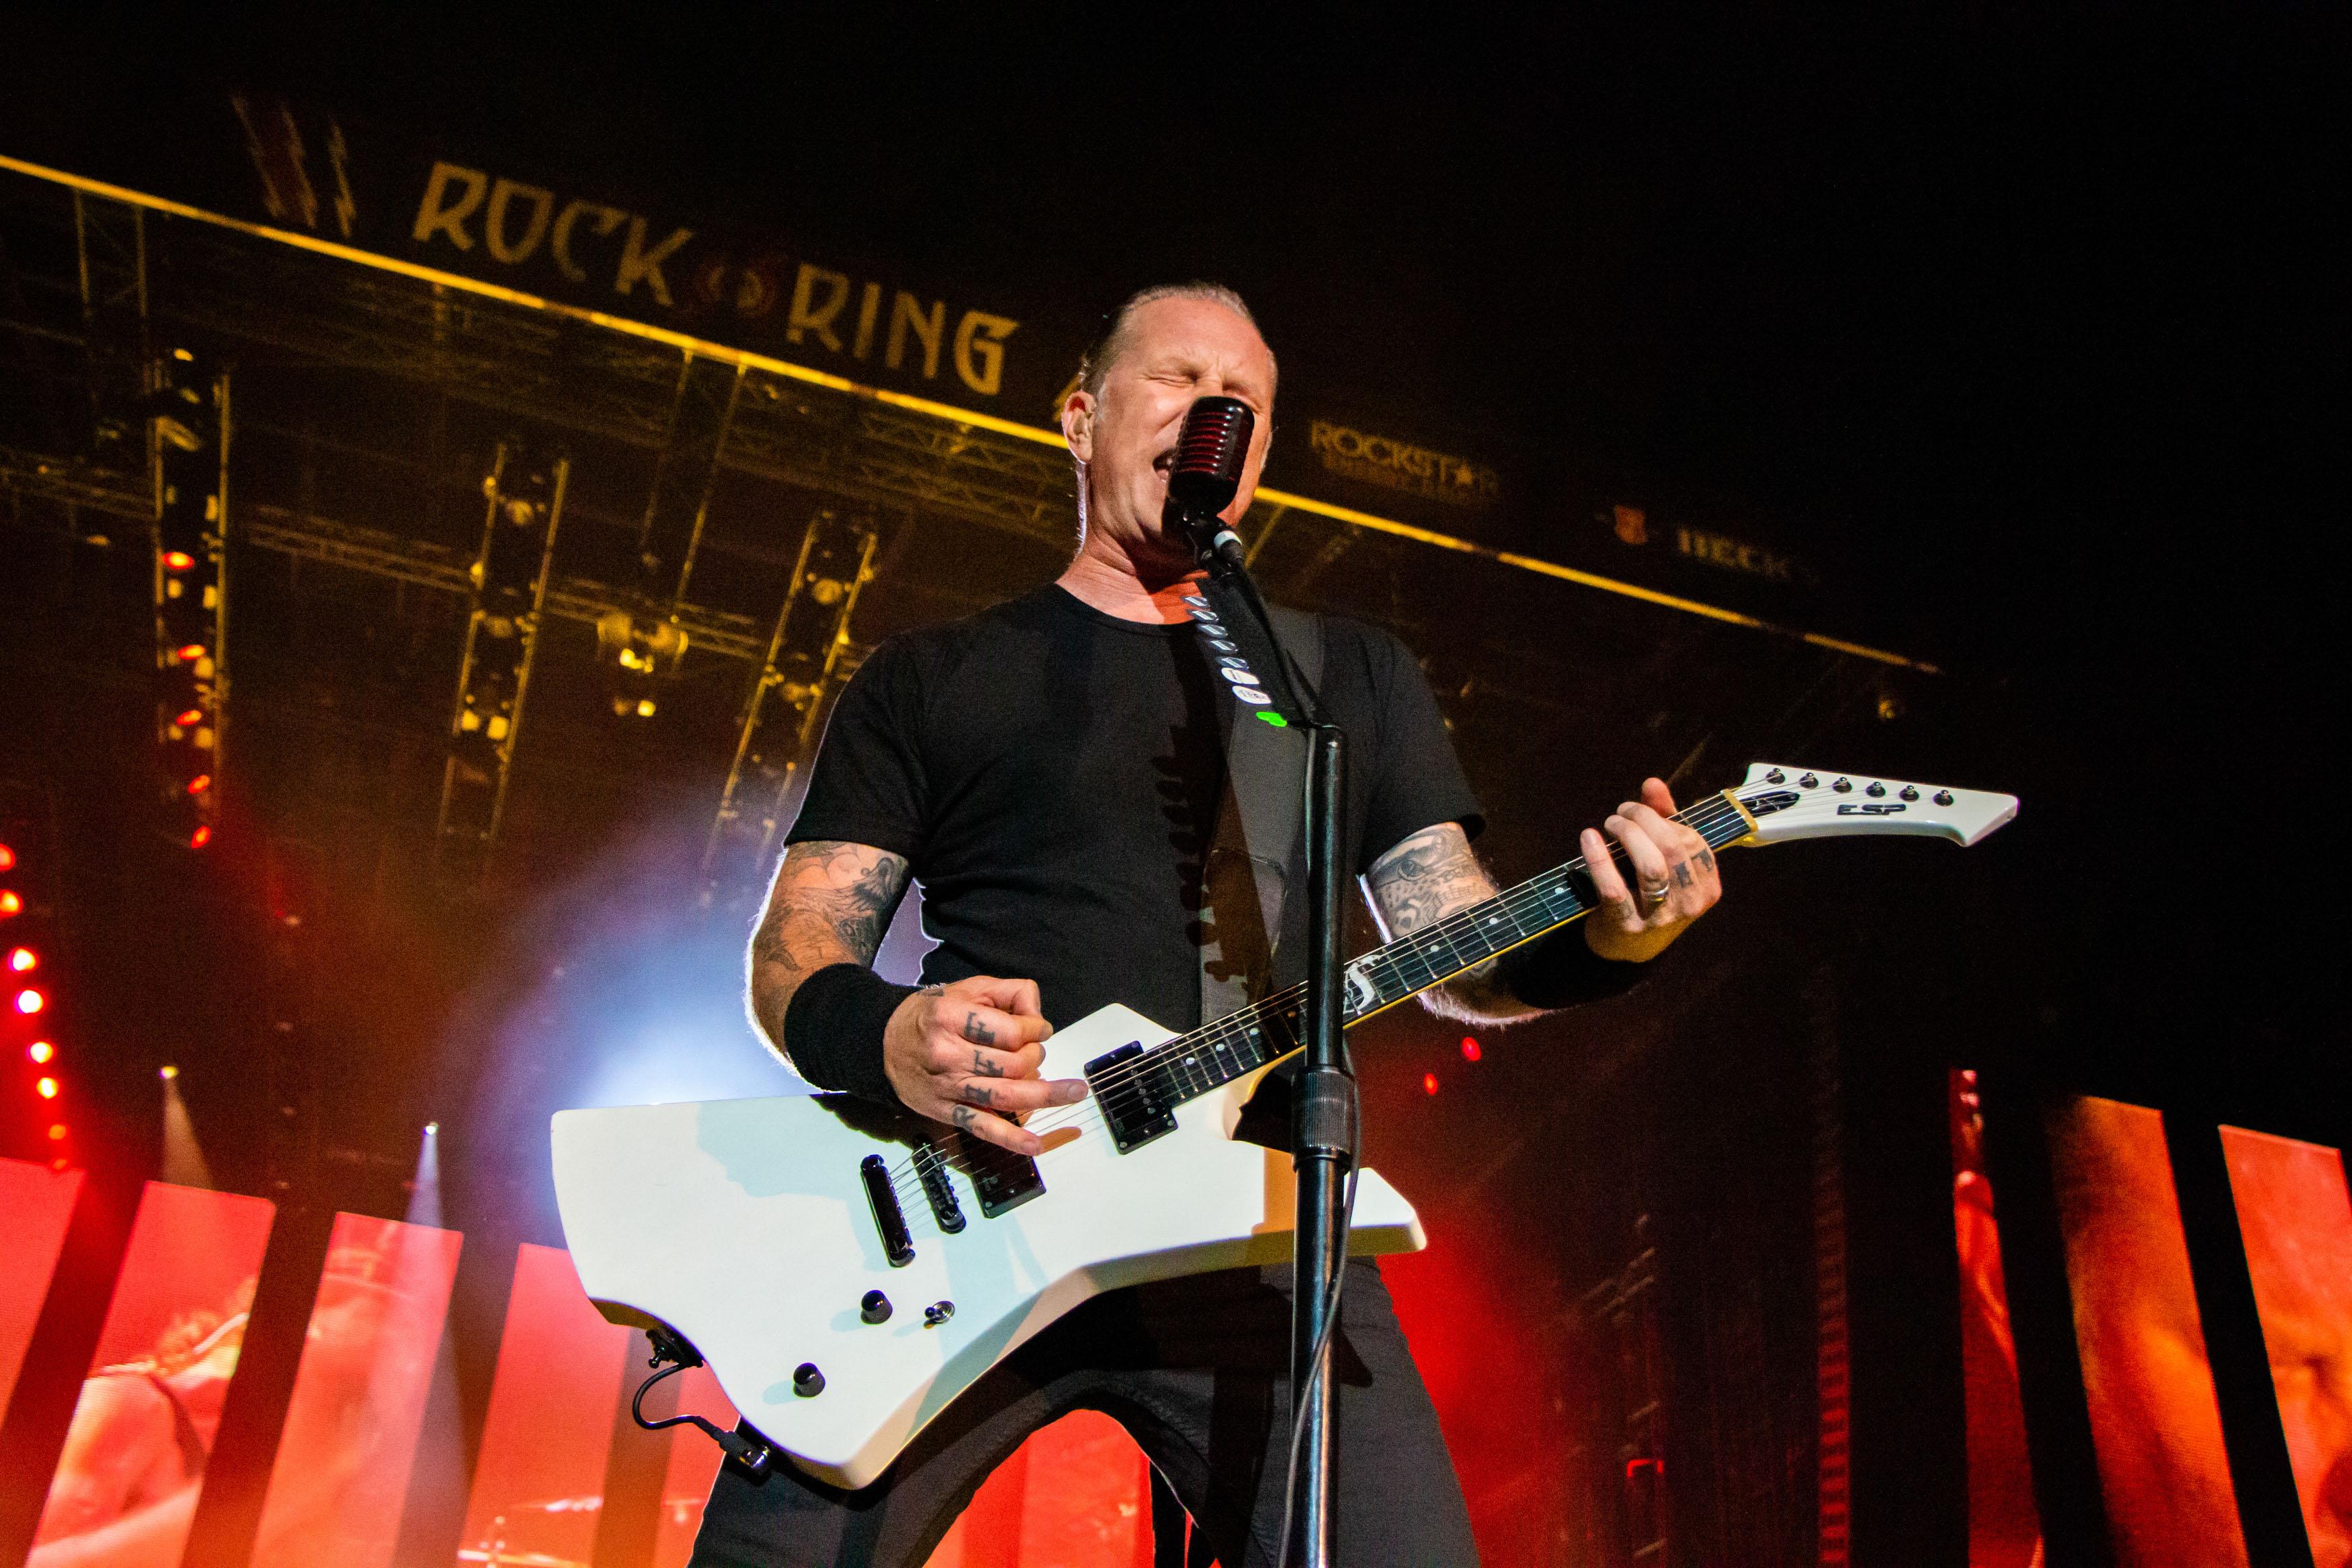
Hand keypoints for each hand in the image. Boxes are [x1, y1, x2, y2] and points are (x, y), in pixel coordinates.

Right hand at [882, 975, 1086, 1155]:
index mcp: (952, 1017)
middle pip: (1011, 1064)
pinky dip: (1011, 1139)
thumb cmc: (932, 1015)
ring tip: (1074, 1093)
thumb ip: (1009, 993)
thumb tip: (1038, 1015)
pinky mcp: (946, 1111)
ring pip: (1004, 1095)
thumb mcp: (968, 988)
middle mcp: (948, 1053)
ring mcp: (948, 1086)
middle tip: (1035, 1053)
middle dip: (1035, 1058)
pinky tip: (1034, 1144)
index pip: (1010, 1031)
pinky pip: (982, 1128)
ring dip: (1044, 1096)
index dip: (1035, 1030)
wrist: (884, 1044)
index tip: (1039, 1029)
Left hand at [1580, 777, 1724, 961]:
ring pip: (1650, 867)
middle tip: (1620, 814)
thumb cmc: (1649, 893)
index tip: (1636, 809)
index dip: (1661, 817)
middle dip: (1643, 819)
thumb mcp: (1664, 859)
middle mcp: (1690, 903)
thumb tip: (1652, 783)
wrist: (1627, 949)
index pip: (1691, 839)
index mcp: (1707, 885)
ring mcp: (1660, 918)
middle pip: (1672, 847)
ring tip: (1609, 823)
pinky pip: (1613, 889)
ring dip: (1627, 834)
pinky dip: (1598, 858)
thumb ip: (1664, 819)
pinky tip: (1588, 837)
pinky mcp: (1627, 927)